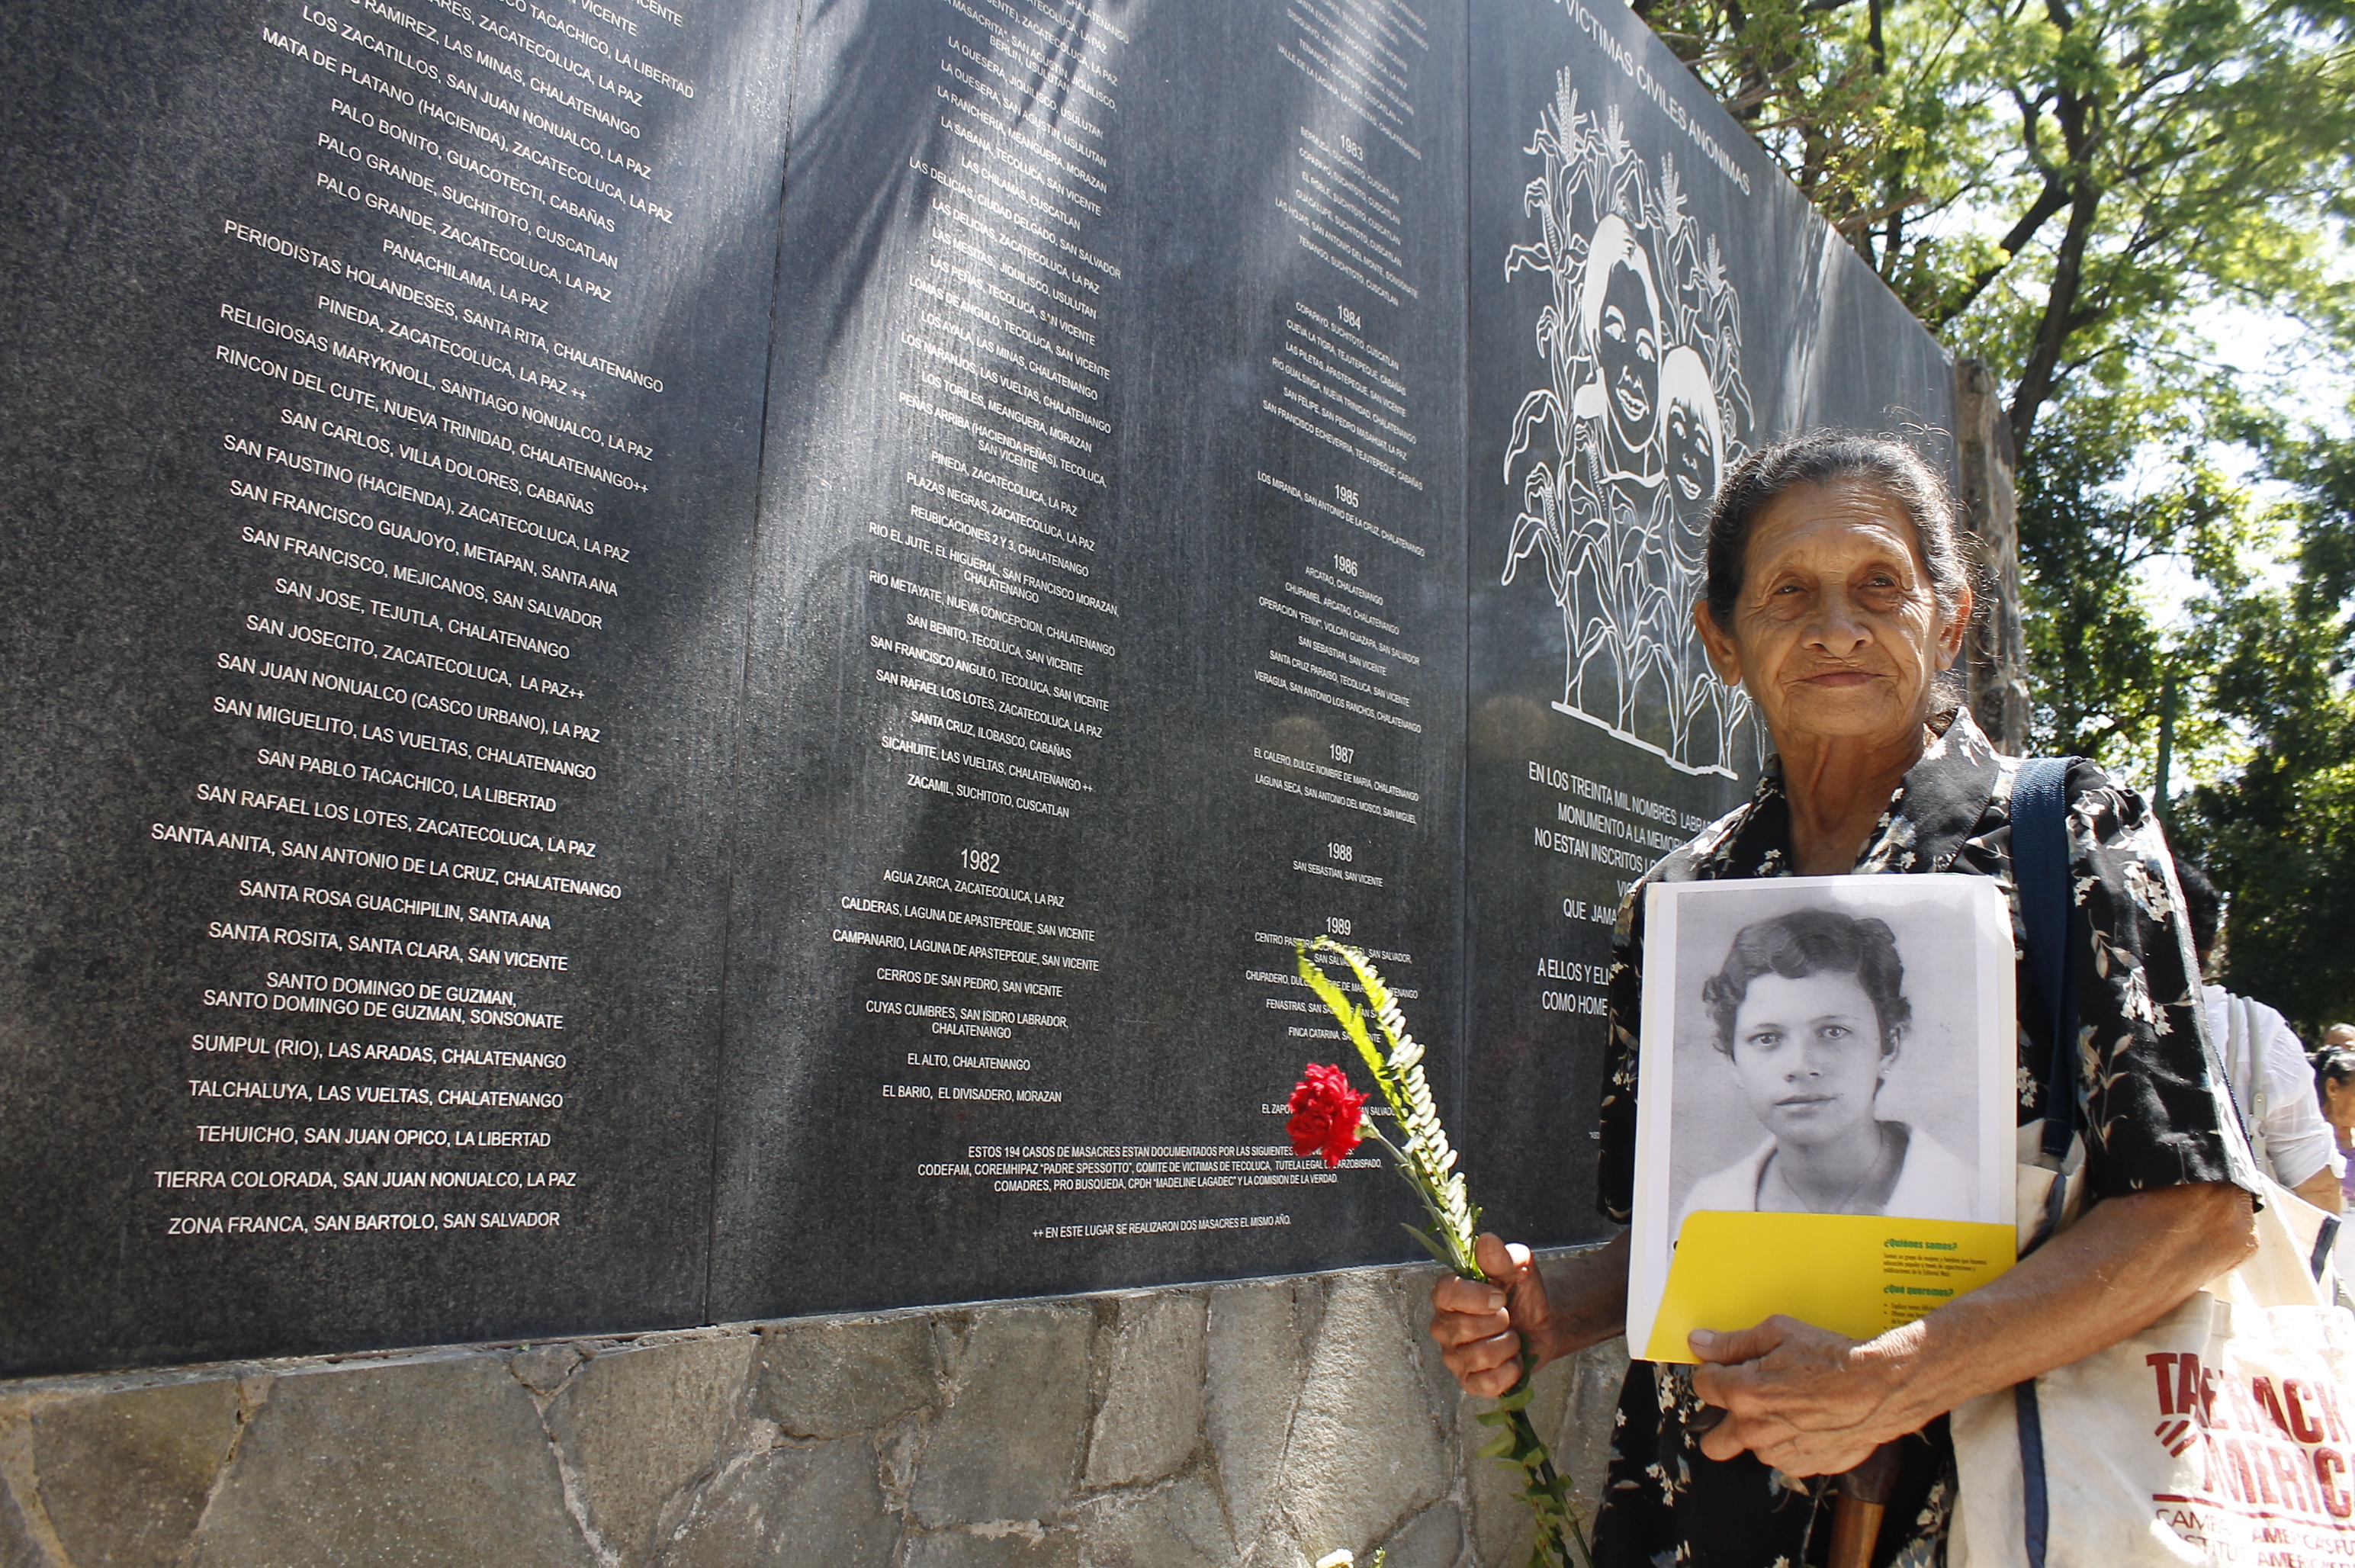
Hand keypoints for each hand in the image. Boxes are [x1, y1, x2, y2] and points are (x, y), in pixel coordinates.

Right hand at [1429, 1233, 1554, 1397]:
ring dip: (1508, 1346)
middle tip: (1509, 1317)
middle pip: (1463, 1328)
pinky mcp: (1469, 1382)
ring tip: (1513, 1337)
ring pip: (1477, 1357)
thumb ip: (1501, 1256)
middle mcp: (1443, 1326)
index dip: (1475, 1297)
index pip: (1445, 1294)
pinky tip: (1514, 1360)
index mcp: (1447, 1294)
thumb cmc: (1523, 1292)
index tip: (1500, 1297)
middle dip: (1499, 1323)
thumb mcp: (1518, 1267)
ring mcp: (1454, 1357)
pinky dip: (1510, 1372)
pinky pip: (1486, 1384)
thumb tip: (1487, 1241)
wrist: (1544, 1323)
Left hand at [1688, 1316, 1904, 1475]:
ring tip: (1790, 1405)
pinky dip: (1791, 1442)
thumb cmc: (1833, 1357)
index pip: (1703, 1386)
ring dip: (1762, 1431)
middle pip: (1713, 1442)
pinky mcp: (1806, 1466)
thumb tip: (1701, 1344)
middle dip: (1719, 1423)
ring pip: (1754, 1448)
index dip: (1713, 1373)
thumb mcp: (1779, 1333)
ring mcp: (1781, 1453)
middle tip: (1740, 1404)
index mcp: (1743, 1394)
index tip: (1724, 1368)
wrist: (1880, 1387)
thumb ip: (1734, 1343)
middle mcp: (1756, 1429)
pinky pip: (1786, 1458)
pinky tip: (1810, 1419)